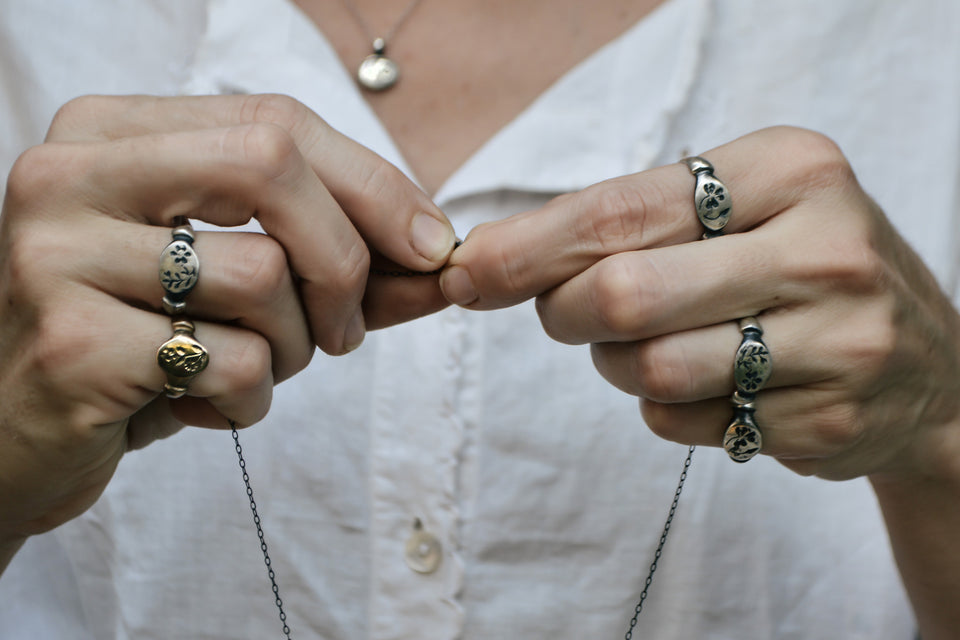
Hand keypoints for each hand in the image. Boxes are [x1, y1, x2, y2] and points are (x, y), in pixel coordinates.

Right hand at [0, 94, 455, 550]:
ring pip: (261, 277)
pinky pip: (233, 363)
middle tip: (343, 332)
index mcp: (111, 134)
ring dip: (291, 349)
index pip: (277, 123)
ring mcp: (57, 254)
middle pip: (271, 165)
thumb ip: (333, 259)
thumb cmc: (138, 344)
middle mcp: (70, 173)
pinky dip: (249, 401)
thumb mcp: (228, 280)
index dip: (374, 186)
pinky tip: (199, 407)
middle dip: (343, 260)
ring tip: (244, 370)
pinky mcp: (70, 344)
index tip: (430, 247)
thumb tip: (442, 258)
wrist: (16, 434)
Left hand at [440, 126, 959, 482]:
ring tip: (648, 346)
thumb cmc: (799, 270)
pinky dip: (665, 408)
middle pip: (625, 295)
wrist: (927, 364)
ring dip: (617, 365)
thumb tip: (486, 259)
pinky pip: (685, 423)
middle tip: (565, 312)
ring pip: (649, 369)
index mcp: (791, 170)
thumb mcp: (741, 210)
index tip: (467, 272)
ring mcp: (838, 343)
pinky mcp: (829, 422)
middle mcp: (825, 249)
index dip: (529, 247)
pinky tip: (707, 384)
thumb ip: (628, 222)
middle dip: (564, 311)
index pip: (623, 209)